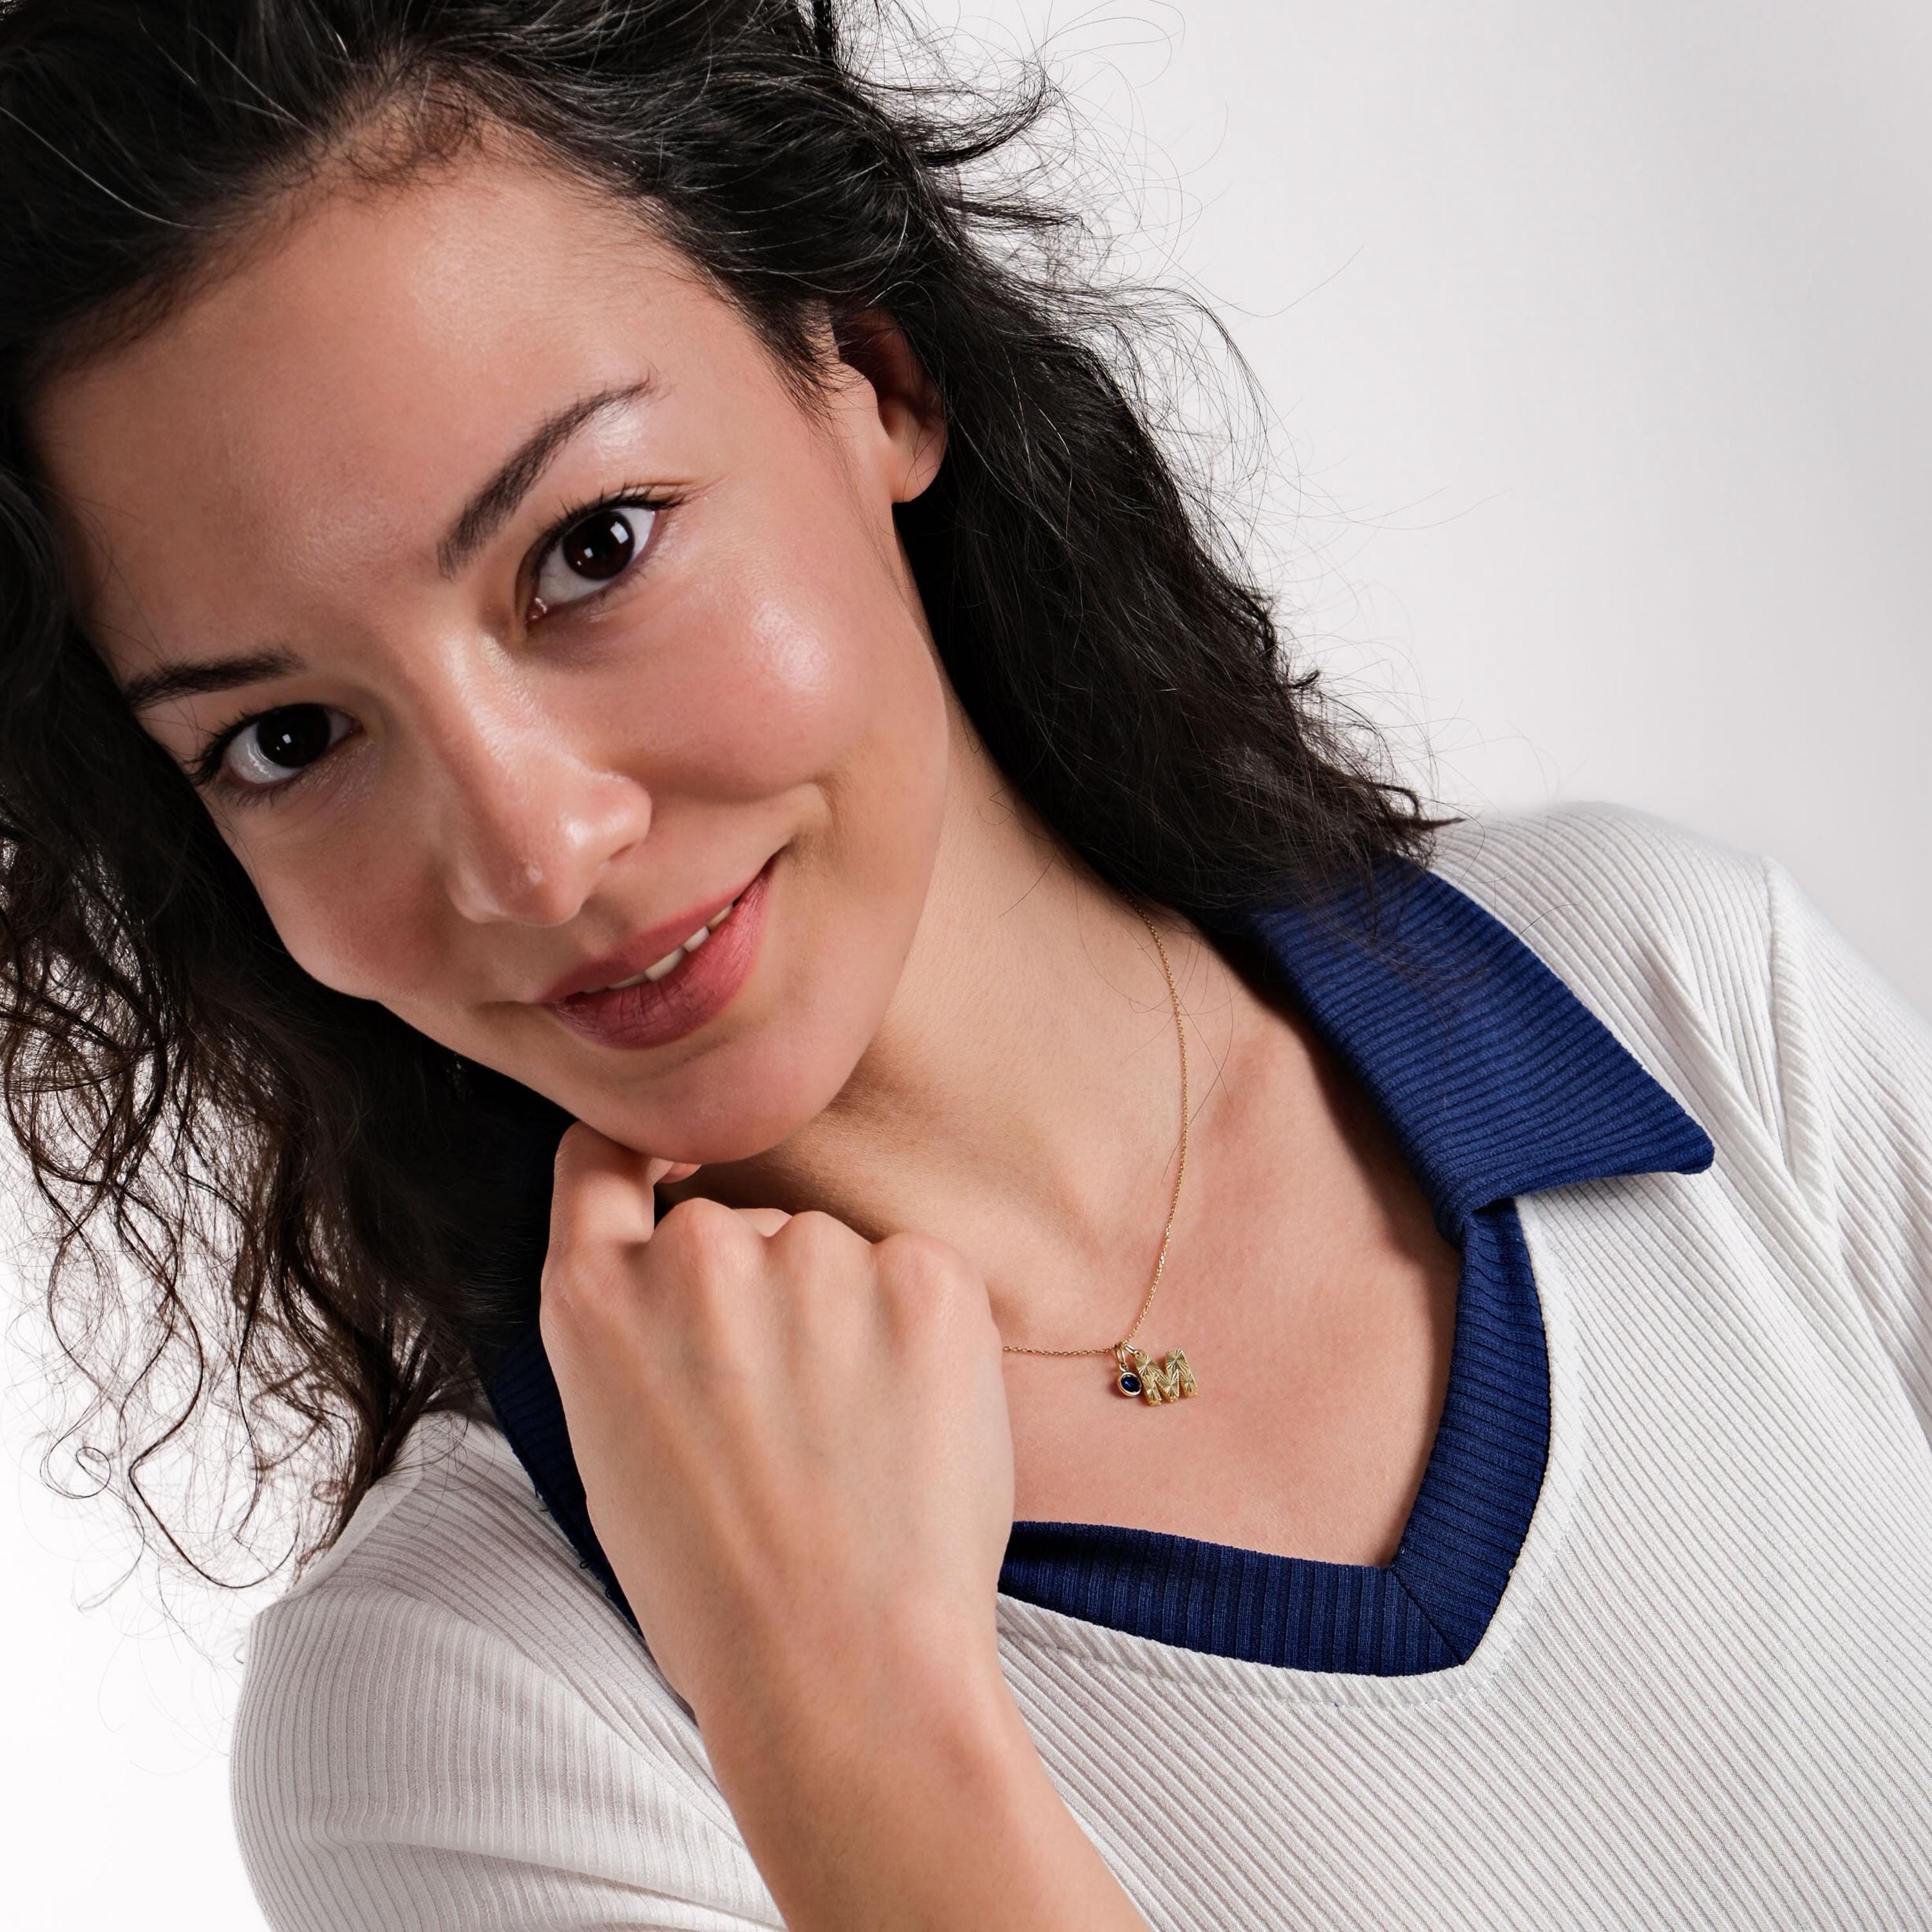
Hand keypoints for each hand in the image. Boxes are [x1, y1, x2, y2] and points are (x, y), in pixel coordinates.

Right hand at [538, 1121, 1013, 1731]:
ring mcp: (814, 1255)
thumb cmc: (719, 1592)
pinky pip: (918, 1273)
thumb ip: (633, 1328)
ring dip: (845, 1313)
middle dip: (764, 1292)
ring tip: (854, 1441)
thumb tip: (682, 1256)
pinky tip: (910, 1428)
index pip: (602, 1157)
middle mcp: (697, 1251)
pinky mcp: (924, 1274)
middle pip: (741, 1222)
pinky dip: (921, 1333)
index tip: (677, 1171)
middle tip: (790, 1413)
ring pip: (834, 1251)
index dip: (643, 1157)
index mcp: (594, 1295)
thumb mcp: (612, 1447)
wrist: (841, 1675)